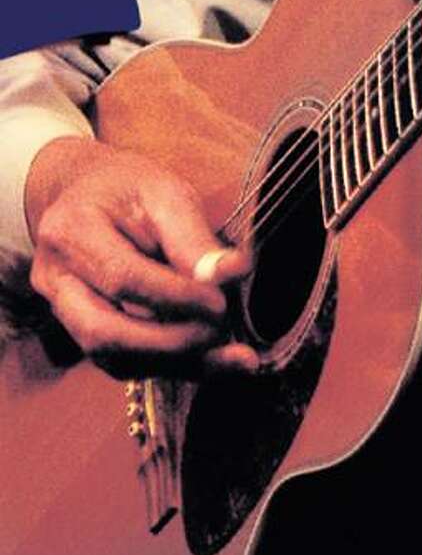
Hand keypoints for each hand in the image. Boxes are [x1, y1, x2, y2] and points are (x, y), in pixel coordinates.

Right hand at [26, 136, 256, 378]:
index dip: (174, 297)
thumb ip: (195, 237)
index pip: (122, 278)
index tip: (220, 303)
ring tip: (229, 357)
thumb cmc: (130, 188)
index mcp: (71, 231)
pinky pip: (120, 362)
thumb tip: (234, 272)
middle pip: (103, 332)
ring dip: (174, 364)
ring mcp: (61, 310)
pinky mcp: (81, 331)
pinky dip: (168, 366)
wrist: (90, 192)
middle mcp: (54, 278)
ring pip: (111, 357)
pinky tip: (211, 360)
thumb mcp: (166, 193)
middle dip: (169, 344)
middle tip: (221, 333)